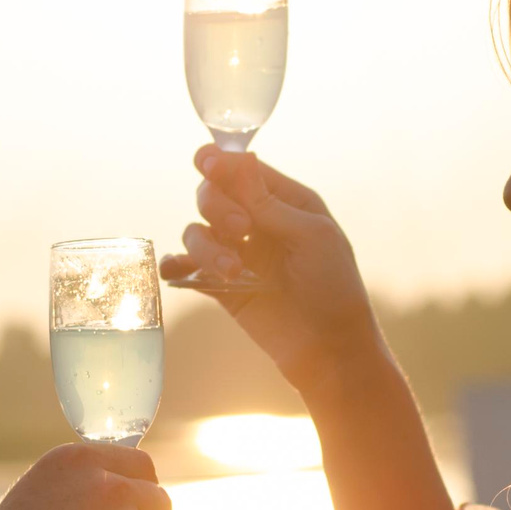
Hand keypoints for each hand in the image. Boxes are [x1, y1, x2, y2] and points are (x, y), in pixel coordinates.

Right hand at [159, 147, 389, 397]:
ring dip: (206, 246)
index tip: (206, 163)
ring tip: (233, 272)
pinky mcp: (221, 287)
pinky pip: (186, 268)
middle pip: (212, 195)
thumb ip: (269, 203)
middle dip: (218, 206)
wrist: (330, 349)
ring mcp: (237, 254)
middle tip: (240, 228)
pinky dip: (177, 266)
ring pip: (197, 231)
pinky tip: (176, 272)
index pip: (243, 170)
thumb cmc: (334, 287)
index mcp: (286, 203)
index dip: (221, 162)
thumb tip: (240, 160)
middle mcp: (257, 223)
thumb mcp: (311, 237)